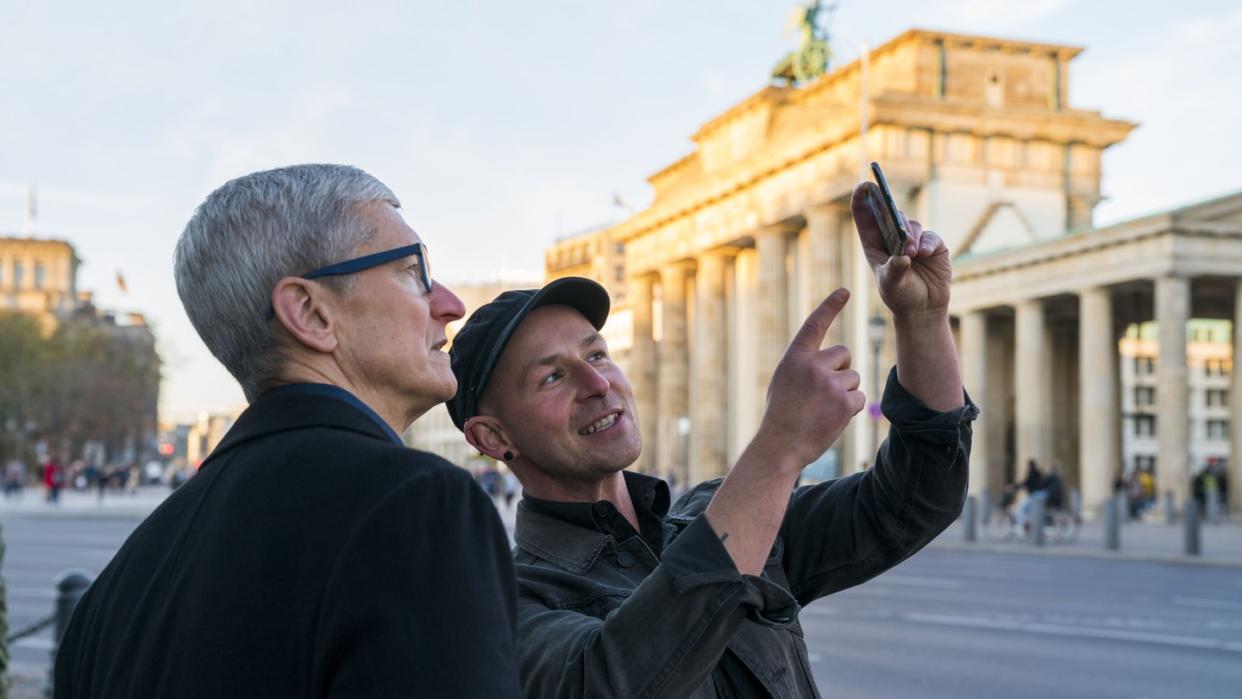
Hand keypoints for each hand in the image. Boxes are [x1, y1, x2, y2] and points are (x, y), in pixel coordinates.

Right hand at [754, 289, 865, 470]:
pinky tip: (831, 419)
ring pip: (853, 377)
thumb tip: (835, 359)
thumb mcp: (785, 381)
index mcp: (795, 357)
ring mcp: (830, 383)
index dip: (831, 306)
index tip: (845, 291)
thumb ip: (805, 365)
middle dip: (840, 371)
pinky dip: (850, 409)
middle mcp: (813, 365)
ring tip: (823, 409)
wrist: (780, 445)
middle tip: (822, 393)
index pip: (815, 324)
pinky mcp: (844, 402)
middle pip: (844, 354)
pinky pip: (859, 398)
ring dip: (845, 392)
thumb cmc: (781, 415)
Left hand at [850, 182, 951, 318]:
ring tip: (911, 253)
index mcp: (874, 242)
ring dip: (911, 236)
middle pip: (890, 213)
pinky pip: (930, 237)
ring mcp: (914, 239)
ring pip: (911, 224)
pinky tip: (924, 254)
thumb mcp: (891, 285)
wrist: (923, 309)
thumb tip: (903, 256)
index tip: (864, 185)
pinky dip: (927, 243)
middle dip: (893, 215)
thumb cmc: (900, 296)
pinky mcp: (933, 245)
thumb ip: (895, 270)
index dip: (862, 198)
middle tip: (897, 223)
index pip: (865, 215)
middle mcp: (893, 237)